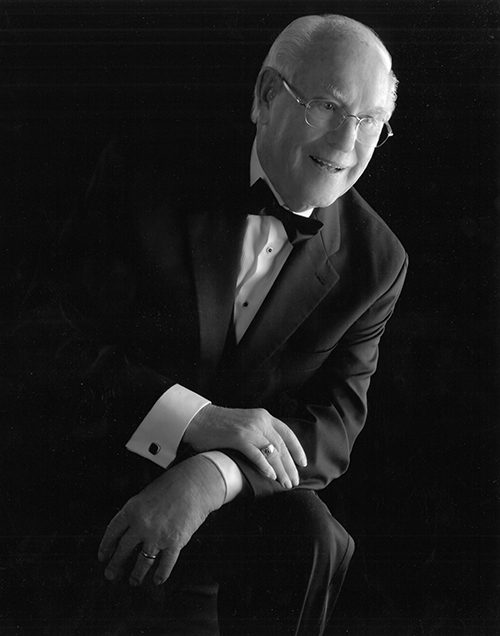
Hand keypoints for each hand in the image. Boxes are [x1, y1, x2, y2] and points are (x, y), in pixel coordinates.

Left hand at [98, 455, 224, 585]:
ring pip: (142, 562)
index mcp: (131, 509)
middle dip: (115, 565)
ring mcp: (158, 535)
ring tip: (133, 581)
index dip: (105, 547)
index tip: (103, 557)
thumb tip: (127, 534)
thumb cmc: (171, 487)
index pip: (112, 532)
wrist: (195, 484)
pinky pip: (165, 565)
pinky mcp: (175, 542)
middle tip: (111, 575)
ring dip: (136, 575)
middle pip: (123, 550)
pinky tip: (157, 580)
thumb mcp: (145, 496)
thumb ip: (135, 514)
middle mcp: (142, 524)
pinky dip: (160, 575)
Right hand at [183, 405, 306, 489]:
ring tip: (285, 484)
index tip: (303, 464)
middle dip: (290, 466)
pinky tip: (270, 477)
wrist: (198, 420)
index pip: (288, 433)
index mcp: (264, 416)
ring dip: (281, 470)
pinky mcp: (239, 437)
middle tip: (294, 481)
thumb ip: (260, 433)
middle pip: (282, 446)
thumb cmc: (220, 425)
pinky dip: (265, 467)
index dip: (297, 449)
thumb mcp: (246, 423)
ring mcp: (250, 428)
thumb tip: (274, 453)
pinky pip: (257, 454)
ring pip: (272, 452)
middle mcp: (260, 421)